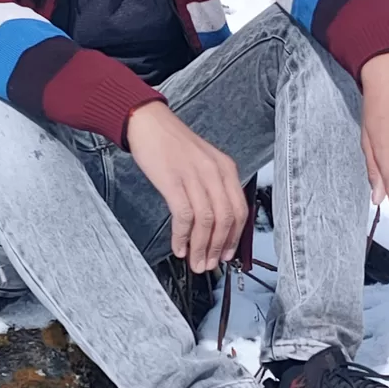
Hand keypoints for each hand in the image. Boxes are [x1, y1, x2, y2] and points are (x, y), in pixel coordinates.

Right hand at [126, 101, 247, 272]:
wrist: (148, 123)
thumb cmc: (173, 144)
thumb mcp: (204, 162)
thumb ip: (214, 187)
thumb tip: (216, 224)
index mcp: (226, 168)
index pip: (240, 210)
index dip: (235, 237)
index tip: (228, 254)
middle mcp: (214, 172)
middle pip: (225, 218)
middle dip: (219, 247)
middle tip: (210, 264)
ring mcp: (194, 176)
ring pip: (206, 221)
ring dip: (201, 247)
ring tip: (195, 262)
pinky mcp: (173, 181)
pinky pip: (183, 216)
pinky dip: (182, 237)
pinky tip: (179, 247)